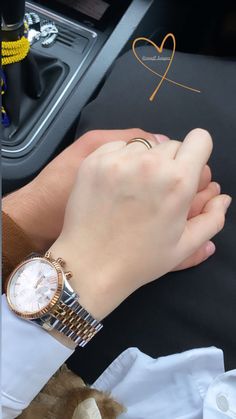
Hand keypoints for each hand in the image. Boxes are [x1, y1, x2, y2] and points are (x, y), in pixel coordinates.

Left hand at [49, 128, 231, 319]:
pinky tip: (115, 184)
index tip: (188, 168)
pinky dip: (121, 160)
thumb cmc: (140, 260)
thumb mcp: (184, 245)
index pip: (200, 139)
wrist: (90, 264)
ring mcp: (119, 160)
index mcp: (178, 180)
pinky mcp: (94, 161)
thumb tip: (223, 199)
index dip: (198, 154)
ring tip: (134, 189)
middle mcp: (150, 163)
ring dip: (145, 161)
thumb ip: (212, 219)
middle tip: (157, 190)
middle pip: (171, 144)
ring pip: (144, 145)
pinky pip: (117, 147)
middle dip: (170, 163)